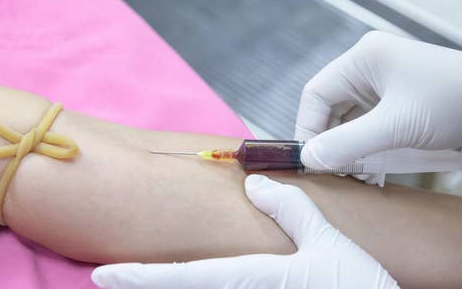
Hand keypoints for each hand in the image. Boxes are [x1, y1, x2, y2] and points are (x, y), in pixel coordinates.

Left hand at [91, 175, 397, 288]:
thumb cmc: (358, 284)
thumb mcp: (328, 242)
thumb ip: (291, 210)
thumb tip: (255, 183)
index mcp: (250, 278)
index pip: (180, 278)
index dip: (137, 277)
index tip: (103, 275)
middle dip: (145, 282)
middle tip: (113, 271)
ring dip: (169, 284)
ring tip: (142, 271)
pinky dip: (197, 284)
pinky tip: (187, 275)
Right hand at [295, 31, 461, 173]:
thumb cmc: (456, 103)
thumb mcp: (395, 127)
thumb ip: (347, 144)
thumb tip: (308, 158)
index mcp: (364, 58)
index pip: (316, 93)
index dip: (308, 128)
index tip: (310, 160)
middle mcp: (372, 67)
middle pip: (332, 108)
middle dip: (332, 142)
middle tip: (335, 173)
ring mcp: (389, 84)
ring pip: (353, 120)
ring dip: (352, 149)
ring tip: (359, 176)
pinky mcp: (404, 101)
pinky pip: (373, 125)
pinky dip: (370, 147)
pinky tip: (375, 170)